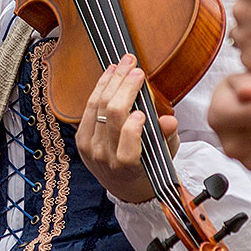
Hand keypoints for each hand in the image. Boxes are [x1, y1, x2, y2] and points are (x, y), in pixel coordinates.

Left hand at [75, 54, 172, 203]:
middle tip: (135, 67)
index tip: (144, 109)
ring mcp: (89, 146)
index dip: (133, 124)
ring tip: (123, 64)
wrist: (124, 186)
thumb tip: (169, 121)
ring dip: (111, 81)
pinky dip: (99, 88)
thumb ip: (166, 137)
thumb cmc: (148, 167)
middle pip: (111, 114)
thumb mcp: (164, 155)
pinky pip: (88, 108)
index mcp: (127, 165)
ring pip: (97, 106)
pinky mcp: (80, 137)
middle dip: (124, 86)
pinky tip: (109, 74)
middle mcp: (104, 156)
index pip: (127, 141)